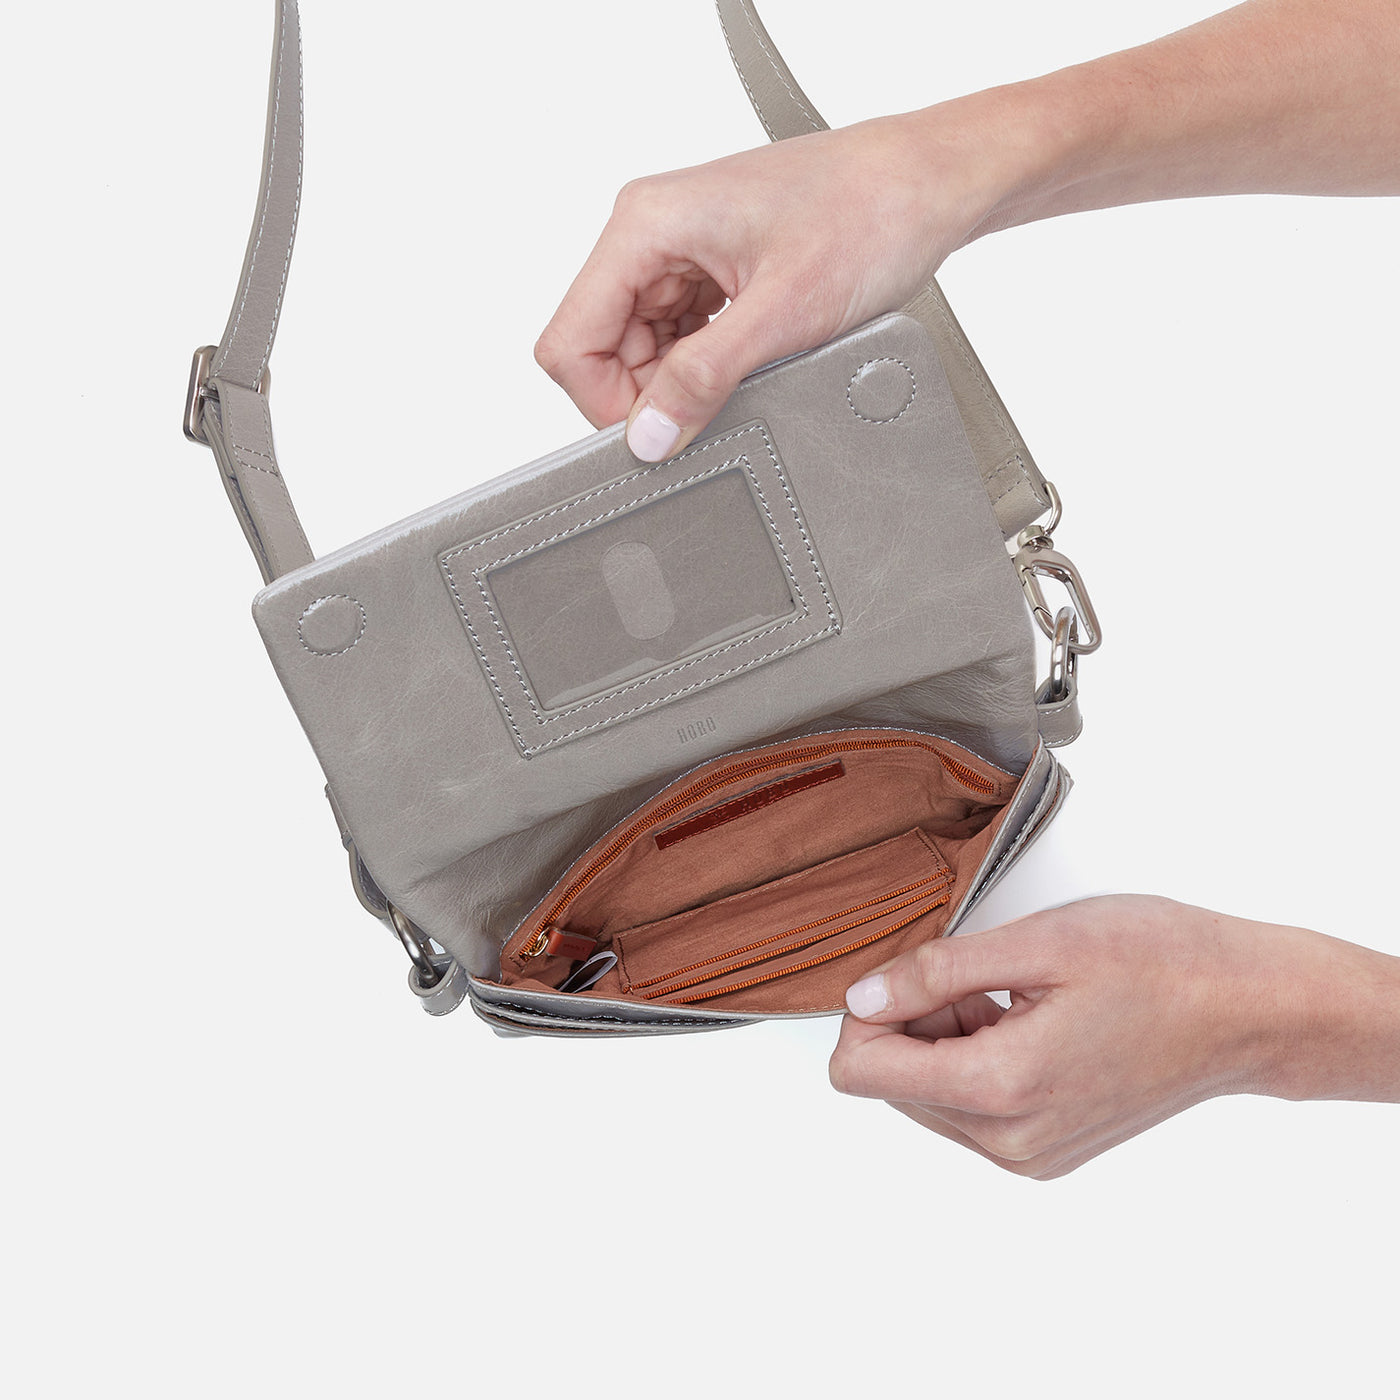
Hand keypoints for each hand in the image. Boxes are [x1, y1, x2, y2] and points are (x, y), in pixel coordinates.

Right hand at [533, 108, 1013, 460]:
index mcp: (646, 223)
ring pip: (638, 350)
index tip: (660, 433)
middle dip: (650, 394)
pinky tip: (752, 356)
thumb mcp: (783, 313)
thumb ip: (704, 378)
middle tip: (717, 404)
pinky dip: (706, 363)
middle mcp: (651, 230)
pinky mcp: (709, 269)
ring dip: (683, 379)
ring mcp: (678, 250)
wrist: (930, 183)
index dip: (606, 404)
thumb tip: (649, 436)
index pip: (570, 342)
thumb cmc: (869, 212)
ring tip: (750, 365)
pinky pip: (677, 338)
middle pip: (601, 349)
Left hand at [828, 894, 1399, 1177]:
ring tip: (1011, 995)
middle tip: (979, 977)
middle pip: (892, 1084)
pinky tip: (1026, 1019)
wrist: (1249, 1010)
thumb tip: (863, 996)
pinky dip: (978, 1058)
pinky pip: (970, 1107)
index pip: (860, 1073)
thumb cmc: (1161, 964)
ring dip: (946, 1038)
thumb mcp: (1036, 944)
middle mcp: (1008, 1140)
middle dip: (912, 1022)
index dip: (866, 1013)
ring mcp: (1030, 1153)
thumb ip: (935, 974)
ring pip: (929, 1094)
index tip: (910, 973)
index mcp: (999, 1088)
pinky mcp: (1047, 1151)